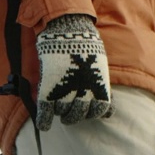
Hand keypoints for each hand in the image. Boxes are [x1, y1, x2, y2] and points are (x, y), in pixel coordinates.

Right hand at [35, 14, 112, 130]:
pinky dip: (44, 121)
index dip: (92, 113)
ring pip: (62, 112)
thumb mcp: (100, 66)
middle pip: (78, 114)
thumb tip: (111, 114)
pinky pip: (46, 111)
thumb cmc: (84, 46)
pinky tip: (43, 126)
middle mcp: (84, 90)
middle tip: (68, 114)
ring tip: (58, 106)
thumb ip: (103, 90)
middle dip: (73, 116)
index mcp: (99, 86)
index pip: (99, 111)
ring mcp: (65, 90)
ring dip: (60, 112)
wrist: (67, 28)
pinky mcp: (49, 87)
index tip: (86, 110)